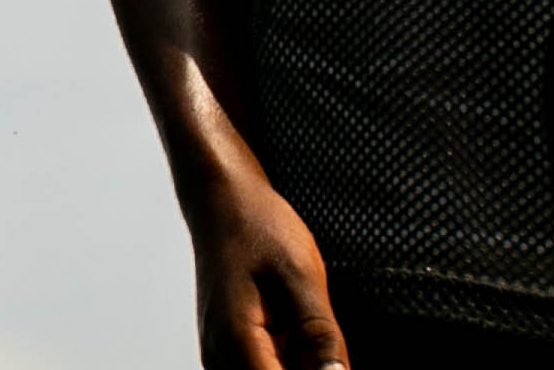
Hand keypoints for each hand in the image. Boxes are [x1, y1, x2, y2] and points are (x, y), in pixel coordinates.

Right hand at [187, 163, 349, 369]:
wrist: (222, 200)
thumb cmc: (256, 226)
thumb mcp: (301, 276)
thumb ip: (321, 337)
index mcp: (235, 340)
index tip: (334, 359)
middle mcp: (219, 357)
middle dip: (312, 368)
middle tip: (323, 333)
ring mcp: (220, 356)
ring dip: (301, 364)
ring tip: (311, 327)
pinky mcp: (229, 352)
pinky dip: (291, 361)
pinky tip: (303, 336)